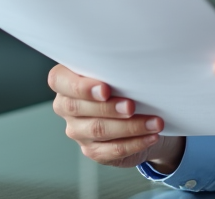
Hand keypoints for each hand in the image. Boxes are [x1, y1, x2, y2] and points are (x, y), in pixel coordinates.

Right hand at [48, 64, 185, 171]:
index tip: (105, 89)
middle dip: (108, 107)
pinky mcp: (93, 150)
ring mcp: (78, 131)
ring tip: (154, 122)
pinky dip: (135, 143)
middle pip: (79, 108)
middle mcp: (66, 107)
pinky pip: (113, 150)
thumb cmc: (122, 83)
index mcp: (65, 81)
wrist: (137, 111)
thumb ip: (113, 66)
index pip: (59, 81)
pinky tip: (151, 136)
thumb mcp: (115, 70)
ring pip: (99, 130)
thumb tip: (134, 64)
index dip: (81, 87)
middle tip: (131, 106)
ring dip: (130, 126)